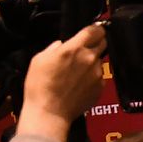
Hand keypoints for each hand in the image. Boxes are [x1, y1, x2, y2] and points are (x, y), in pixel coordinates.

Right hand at [19, 24, 105, 141]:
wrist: (49, 112)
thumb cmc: (40, 86)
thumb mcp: (39, 60)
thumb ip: (54, 48)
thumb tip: (62, 44)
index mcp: (74, 49)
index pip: (95, 30)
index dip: (95, 29)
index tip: (92, 31)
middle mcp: (89, 58)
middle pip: (103, 42)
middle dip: (96, 43)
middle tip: (84, 50)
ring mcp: (97, 73)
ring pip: (100, 60)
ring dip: (92, 62)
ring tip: (77, 72)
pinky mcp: (101, 86)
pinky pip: (100, 76)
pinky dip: (92, 77)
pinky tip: (79, 84)